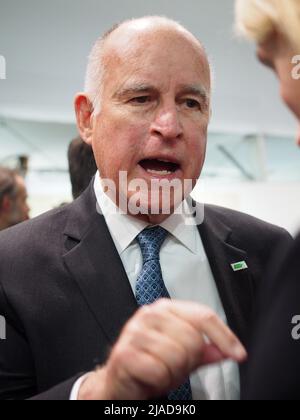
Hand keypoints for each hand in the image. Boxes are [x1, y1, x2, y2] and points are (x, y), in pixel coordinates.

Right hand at [78, 299, 246, 399]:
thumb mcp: (182, 356)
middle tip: (175, 366)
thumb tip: (227, 349)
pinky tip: (150, 377)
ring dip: (173, 373)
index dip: (224, 336)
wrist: (119, 381)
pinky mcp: (125, 353)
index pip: (203, 315)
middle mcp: (150, 314)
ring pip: (177, 355)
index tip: (238, 353)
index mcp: (166, 309)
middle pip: (193, 339)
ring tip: (162, 371)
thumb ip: (204, 350)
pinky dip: (159, 381)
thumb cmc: (150, 365)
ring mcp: (135, 332)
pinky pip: (160, 371)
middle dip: (189, 361)